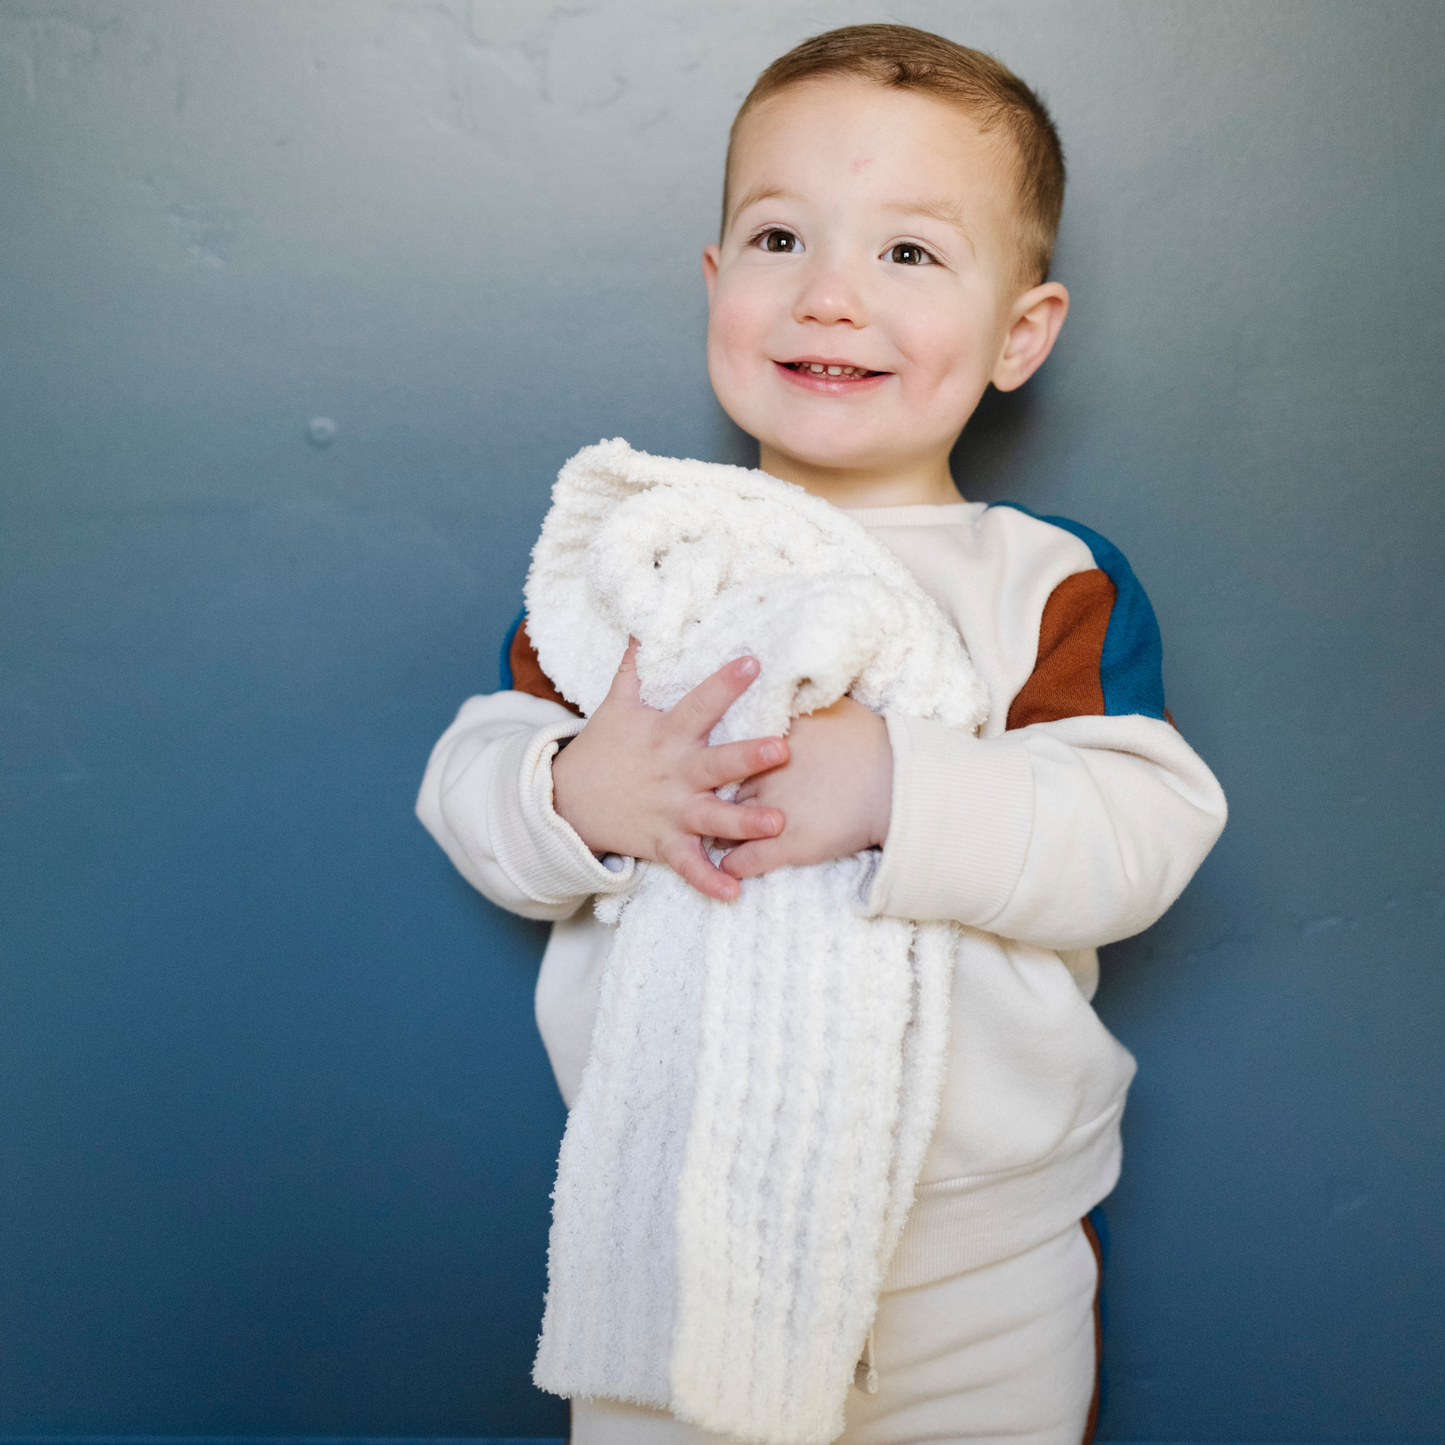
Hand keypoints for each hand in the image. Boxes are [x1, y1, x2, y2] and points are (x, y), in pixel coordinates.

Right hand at [550, 639, 789, 901]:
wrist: (567, 802)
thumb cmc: (604, 747)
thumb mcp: (616, 704)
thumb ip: (634, 666)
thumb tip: (644, 623)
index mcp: (666, 735)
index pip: (699, 704)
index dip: (724, 683)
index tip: (752, 661)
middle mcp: (674, 773)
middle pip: (716, 764)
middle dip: (749, 757)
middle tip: (784, 749)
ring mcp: (671, 811)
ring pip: (713, 818)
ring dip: (743, 823)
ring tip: (776, 824)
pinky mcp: (664, 844)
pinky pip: (689, 867)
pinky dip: (709, 881)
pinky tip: (734, 893)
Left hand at [719, 697, 891, 878]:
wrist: (893, 782)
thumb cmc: (870, 742)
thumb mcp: (830, 708)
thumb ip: (801, 702)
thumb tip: (792, 684)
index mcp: (770, 742)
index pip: (730, 752)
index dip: (726, 763)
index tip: (718, 769)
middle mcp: (763, 776)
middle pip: (721, 790)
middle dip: (715, 797)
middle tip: (709, 805)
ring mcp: (770, 812)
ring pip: (725, 827)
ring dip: (719, 833)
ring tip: (713, 838)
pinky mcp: (786, 846)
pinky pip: (744, 861)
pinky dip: (733, 866)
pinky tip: (728, 870)